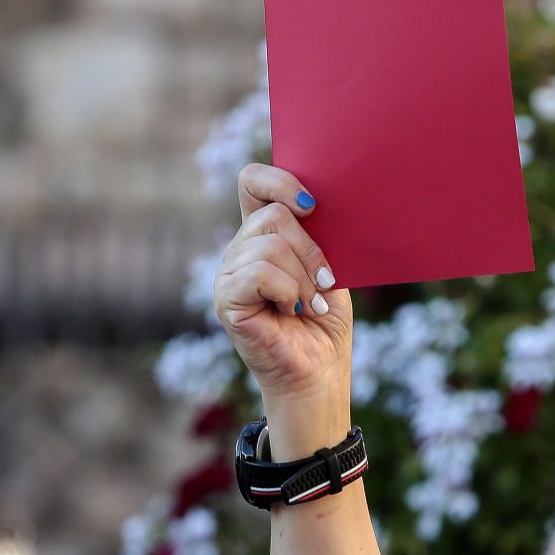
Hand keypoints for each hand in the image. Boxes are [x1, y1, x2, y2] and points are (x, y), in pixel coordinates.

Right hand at [216, 164, 352, 452]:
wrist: (319, 373)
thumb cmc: (325, 324)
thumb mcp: (329, 268)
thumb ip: (317, 235)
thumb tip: (316, 204)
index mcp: (262, 235)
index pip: (253, 183)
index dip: (279, 181)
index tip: (313, 205)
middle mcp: (239, 250)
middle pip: (272, 216)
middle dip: (310, 249)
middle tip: (325, 283)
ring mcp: (228, 275)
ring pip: (269, 246)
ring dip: (303, 278)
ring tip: (310, 306)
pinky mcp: (226, 301)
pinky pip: (260, 273)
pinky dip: (288, 291)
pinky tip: (293, 311)